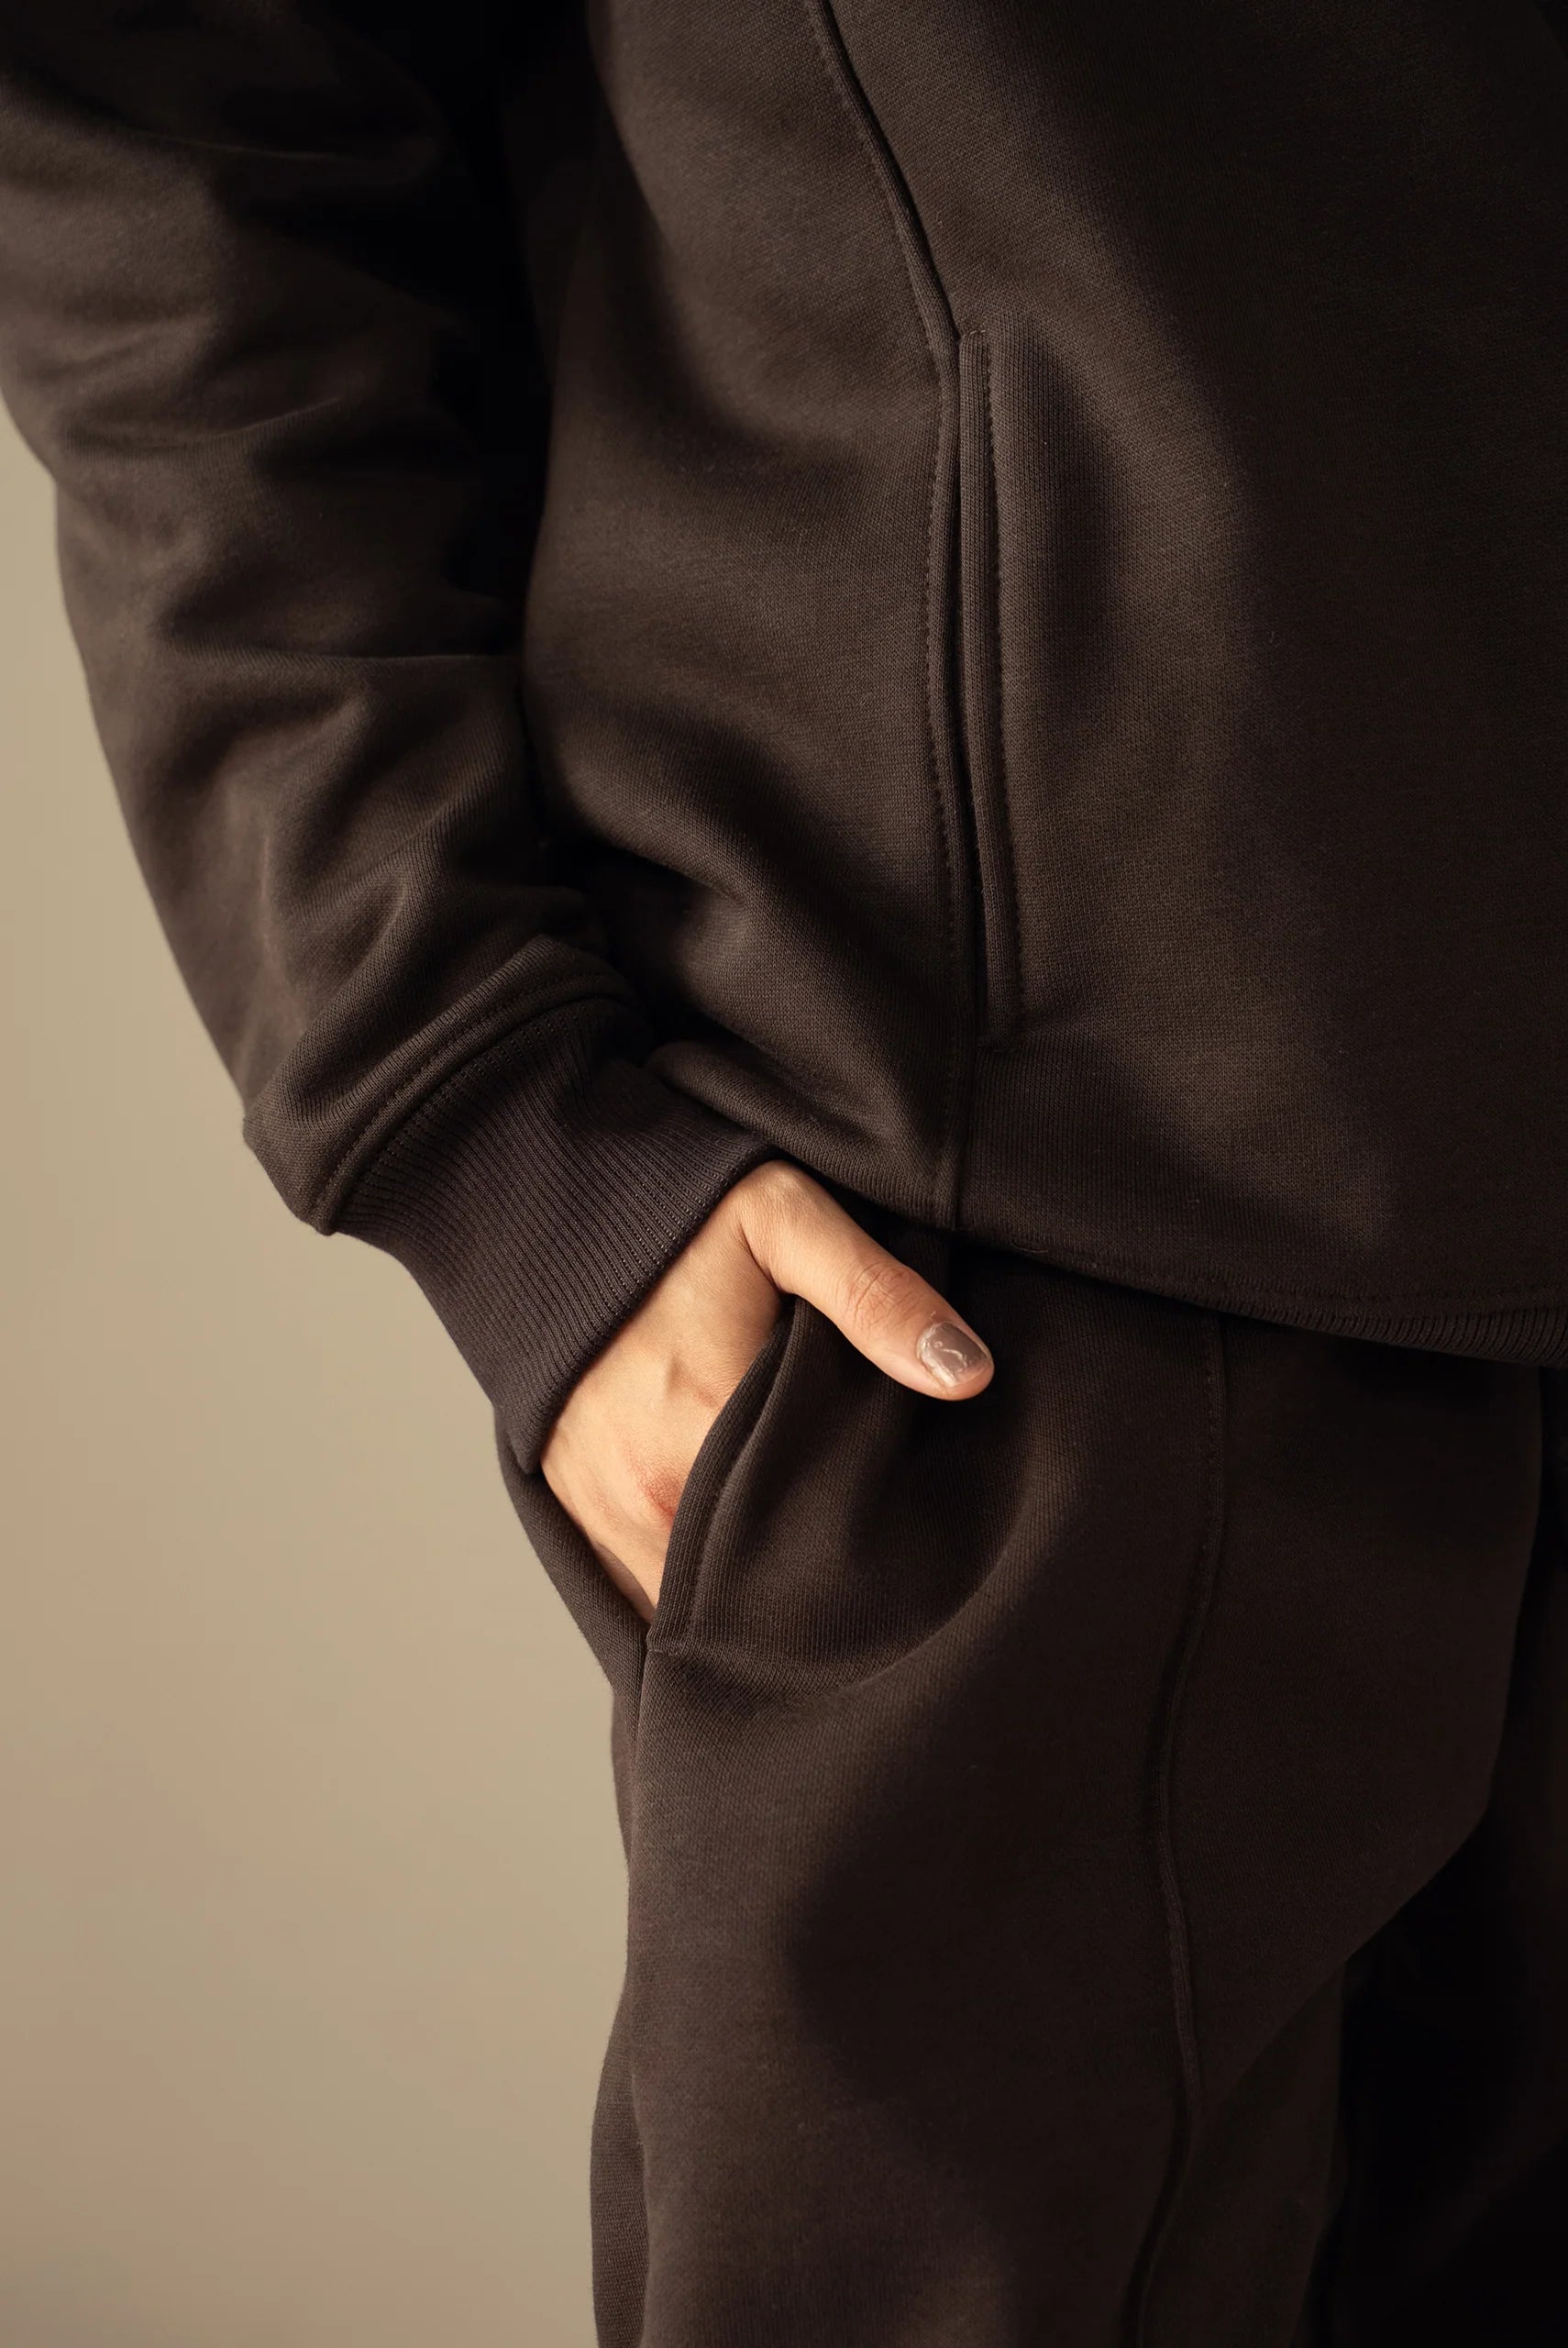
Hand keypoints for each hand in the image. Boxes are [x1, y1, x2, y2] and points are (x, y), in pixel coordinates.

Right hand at [539, 1159, 994, 1621]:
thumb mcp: (784, 1219)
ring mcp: (606, 1516)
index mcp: (705, 1431)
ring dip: (752, 1592)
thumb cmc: (674, 1215)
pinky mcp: (578, 1519)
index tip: (909, 1545)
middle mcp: (647, 1494)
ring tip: (810, 1558)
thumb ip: (876, 1296)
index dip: (866, 1550)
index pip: (809, 1543)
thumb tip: (968, 1374)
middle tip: (873, 1560)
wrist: (549, 1212)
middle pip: (756, 1588)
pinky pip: (651, 1594)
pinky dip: (698, 1589)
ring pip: (699, 1605)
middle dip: (813, 1586)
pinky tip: (744, 1561)